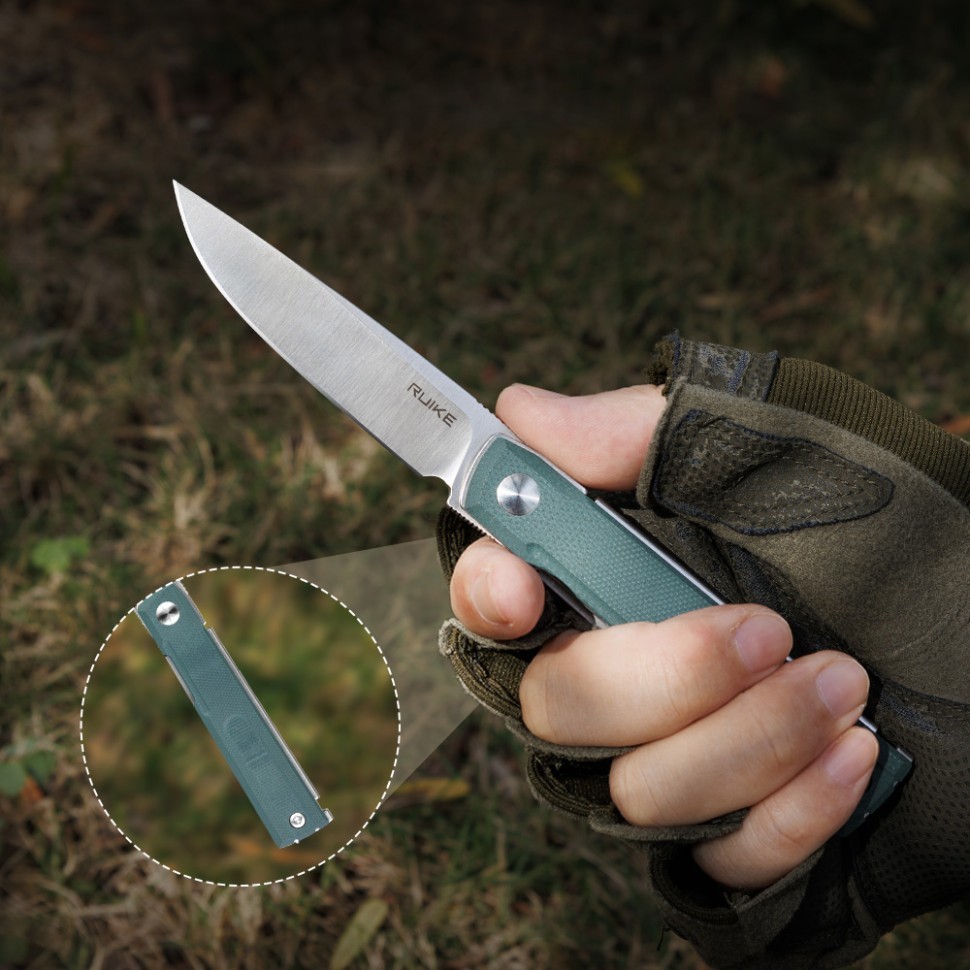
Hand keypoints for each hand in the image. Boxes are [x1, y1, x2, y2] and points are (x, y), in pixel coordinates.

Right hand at [450, 384, 878, 890]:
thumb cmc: (893, 518)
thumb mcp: (768, 448)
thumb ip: (635, 435)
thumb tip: (521, 413)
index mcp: (613, 570)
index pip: (495, 595)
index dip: (486, 594)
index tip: (525, 588)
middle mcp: (626, 668)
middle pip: (555, 707)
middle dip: (656, 678)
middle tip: (763, 629)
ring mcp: (678, 756)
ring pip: (633, 795)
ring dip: (742, 742)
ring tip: (844, 681)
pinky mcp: (737, 834)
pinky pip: (715, 861)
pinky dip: (785, 814)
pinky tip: (854, 756)